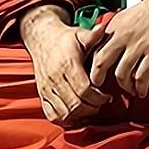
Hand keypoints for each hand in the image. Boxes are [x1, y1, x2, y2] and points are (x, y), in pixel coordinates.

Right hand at [20, 6, 105, 123]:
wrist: (42, 39)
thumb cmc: (65, 39)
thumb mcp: (79, 33)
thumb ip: (93, 35)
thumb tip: (103, 29)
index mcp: (66, 65)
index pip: (84, 90)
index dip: (98, 98)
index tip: (107, 96)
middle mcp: (54, 79)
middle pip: (75, 104)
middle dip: (92, 108)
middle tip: (101, 103)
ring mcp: (46, 89)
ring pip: (65, 113)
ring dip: (80, 115)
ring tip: (90, 108)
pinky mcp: (42, 95)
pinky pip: (52, 115)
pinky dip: (65, 119)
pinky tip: (76, 113)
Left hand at [93, 0, 148, 98]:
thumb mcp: (127, 15)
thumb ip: (114, 29)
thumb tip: (103, 42)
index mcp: (115, 26)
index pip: (95, 48)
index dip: (92, 63)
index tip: (94, 71)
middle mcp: (123, 36)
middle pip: (101, 62)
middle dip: (97, 78)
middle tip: (99, 86)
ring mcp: (139, 46)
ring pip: (121, 74)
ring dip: (124, 86)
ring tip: (128, 89)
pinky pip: (142, 77)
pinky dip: (140, 88)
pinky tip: (141, 91)